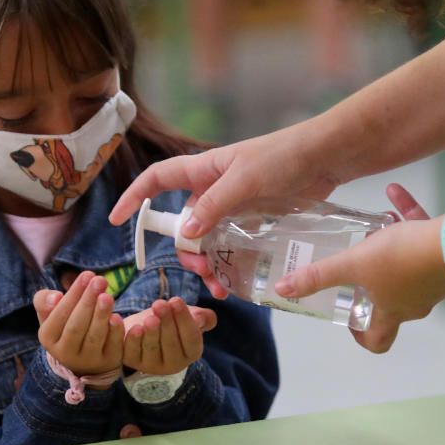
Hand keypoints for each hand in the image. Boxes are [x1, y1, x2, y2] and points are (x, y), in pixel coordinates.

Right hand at [33, 271, 123, 382]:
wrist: (83, 354)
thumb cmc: (66, 323)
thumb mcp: (50, 312)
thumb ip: (45, 300)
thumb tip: (56, 297)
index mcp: (48, 338)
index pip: (60, 315)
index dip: (74, 295)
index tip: (87, 275)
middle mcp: (65, 353)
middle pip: (76, 327)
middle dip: (88, 302)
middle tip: (99, 280)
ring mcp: (88, 360)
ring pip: (94, 337)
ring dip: (101, 315)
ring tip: (107, 295)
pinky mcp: (108, 362)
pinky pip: (113, 347)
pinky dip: (116, 332)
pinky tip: (118, 317)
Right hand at [108, 121, 344, 297]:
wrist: (326, 157)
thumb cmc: (283, 157)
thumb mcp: (245, 180)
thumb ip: (214, 206)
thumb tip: (185, 234)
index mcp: (203, 171)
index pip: (158, 180)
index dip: (135, 198)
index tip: (117, 220)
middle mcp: (214, 189)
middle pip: (184, 224)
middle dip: (187, 251)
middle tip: (202, 272)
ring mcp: (235, 206)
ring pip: (210, 240)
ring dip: (210, 264)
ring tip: (223, 287)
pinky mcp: (256, 219)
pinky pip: (234, 244)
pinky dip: (232, 263)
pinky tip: (239, 281)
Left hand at [123, 298, 216, 375]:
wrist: (147, 327)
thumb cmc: (172, 320)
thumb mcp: (190, 316)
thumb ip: (201, 317)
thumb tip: (201, 318)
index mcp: (191, 352)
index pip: (191, 338)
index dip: (184, 319)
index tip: (176, 300)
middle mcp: (174, 363)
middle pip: (171, 343)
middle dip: (166, 322)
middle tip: (160, 304)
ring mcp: (152, 365)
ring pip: (152, 348)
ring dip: (151, 332)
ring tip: (150, 317)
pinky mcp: (133, 361)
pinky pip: (132, 352)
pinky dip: (132, 339)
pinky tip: (133, 326)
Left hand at [275, 184, 444, 352]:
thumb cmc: (404, 260)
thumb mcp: (354, 264)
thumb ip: (319, 275)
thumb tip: (282, 291)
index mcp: (392, 312)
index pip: (376, 341)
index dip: (360, 335)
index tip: (348, 317)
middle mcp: (414, 302)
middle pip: (389, 301)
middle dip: (370, 283)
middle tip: (355, 267)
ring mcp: (433, 280)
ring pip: (405, 266)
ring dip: (387, 246)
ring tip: (373, 226)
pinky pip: (420, 238)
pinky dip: (408, 220)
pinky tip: (394, 194)